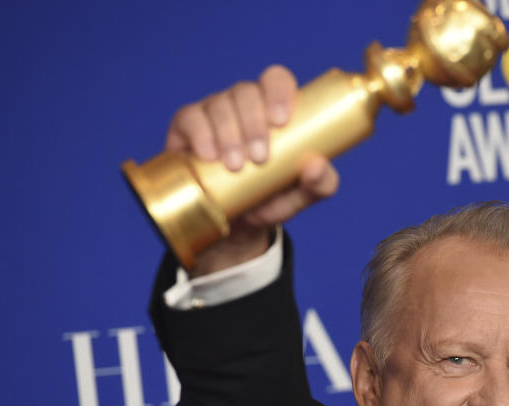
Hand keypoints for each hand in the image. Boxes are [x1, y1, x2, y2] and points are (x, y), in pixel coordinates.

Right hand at [164, 64, 339, 275]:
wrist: (236, 223)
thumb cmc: (274, 198)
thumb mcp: (303, 195)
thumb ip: (321, 183)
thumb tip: (316, 164)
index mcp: (274, 109)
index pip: (276, 80)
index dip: (278, 92)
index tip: (281, 121)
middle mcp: (243, 104)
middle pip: (246, 92)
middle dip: (253, 123)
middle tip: (259, 159)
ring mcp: (213, 112)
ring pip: (219, 105)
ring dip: (229, 133)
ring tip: (236, 166)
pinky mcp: (186, 128)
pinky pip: (190, 118)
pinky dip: (200, 134)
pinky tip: (208, 155)